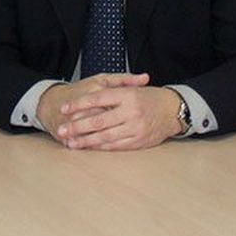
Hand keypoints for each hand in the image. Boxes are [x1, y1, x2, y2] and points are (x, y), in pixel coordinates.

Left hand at [45, 75, 185, 151]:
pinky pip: (115, 146)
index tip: (64, 108)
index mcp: (128, 95)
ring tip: (71, 143)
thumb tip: (86, 99)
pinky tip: (89, 147)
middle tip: (62, 130)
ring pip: (105, 136)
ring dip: (85, 141)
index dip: (79, 104)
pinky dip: (100, 147)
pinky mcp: (138, 141)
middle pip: (98, 121)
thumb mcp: (132, 88)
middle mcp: (131, 111)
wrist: (173, 110)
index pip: (98, 99)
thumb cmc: (150, 97)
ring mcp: (135, 128)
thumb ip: (111, 91)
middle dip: (77, 127)